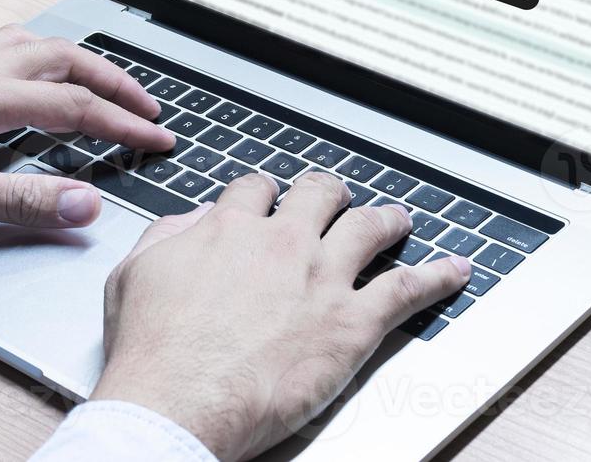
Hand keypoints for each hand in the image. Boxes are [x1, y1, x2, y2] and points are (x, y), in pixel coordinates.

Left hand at [0, 25, 172, 227]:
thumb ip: (20, 200)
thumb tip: (81, 204)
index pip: (75, 106)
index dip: (124, 123)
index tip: (160, 138)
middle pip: (62, 58)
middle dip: (112, 79)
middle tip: (146, 104)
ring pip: (29, 43)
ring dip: (74, 58)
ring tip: (98, 79)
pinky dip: (33, 59)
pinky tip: (23, 81)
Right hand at [91, 172, 472, 461]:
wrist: (176, 401)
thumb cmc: (152, 351)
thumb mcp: (135, 274)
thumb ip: (168, 236)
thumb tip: (192, 221)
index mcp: (227, 228)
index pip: (256, 190)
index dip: (267, 194)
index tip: (271, 201)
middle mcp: (280, 242)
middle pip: (319, 195)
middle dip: (329, 194)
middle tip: (336, 199)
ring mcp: (320, 278)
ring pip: (369, 228)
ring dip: (388, 220)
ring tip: (399, 220)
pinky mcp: (351, 322)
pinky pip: (408, 289)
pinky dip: (438, 277)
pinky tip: (455, 271)